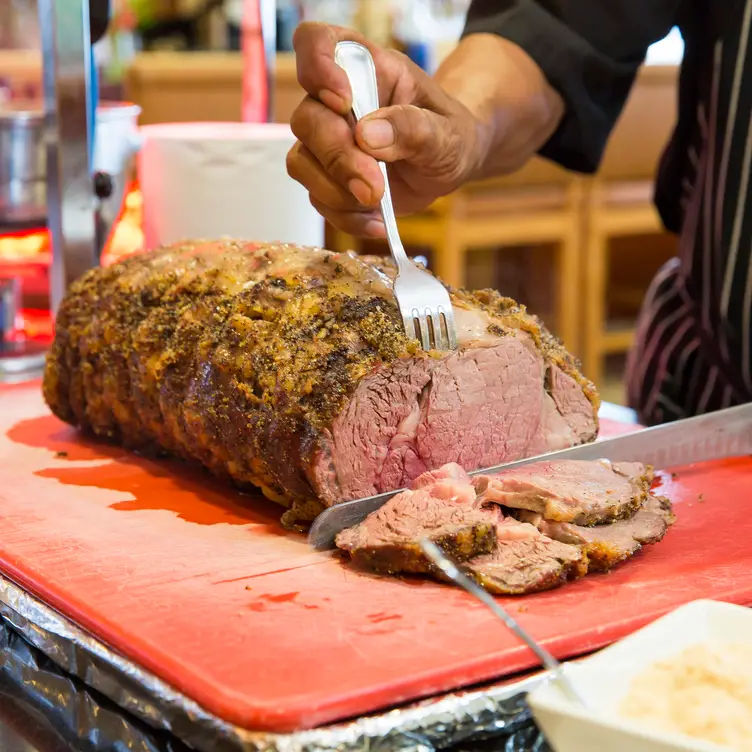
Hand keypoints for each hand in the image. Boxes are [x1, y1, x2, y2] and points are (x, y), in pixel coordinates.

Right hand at [286, 23, 488, 237]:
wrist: (449, 165)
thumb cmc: (450, 135)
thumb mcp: (447, 132)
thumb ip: (413, 128)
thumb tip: (368, 135)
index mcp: (365, 68)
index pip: (316, 42)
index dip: (317, 67)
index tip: (343, 102)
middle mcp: (334, 101)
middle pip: (306, 120)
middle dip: (339, 158)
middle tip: (374, 187)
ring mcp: (325, 141)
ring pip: (301, 163)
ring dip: (338, 192)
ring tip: (378, 203)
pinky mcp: (327, 178)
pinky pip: (317, 199)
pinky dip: (346, 216)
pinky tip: (377, 220)